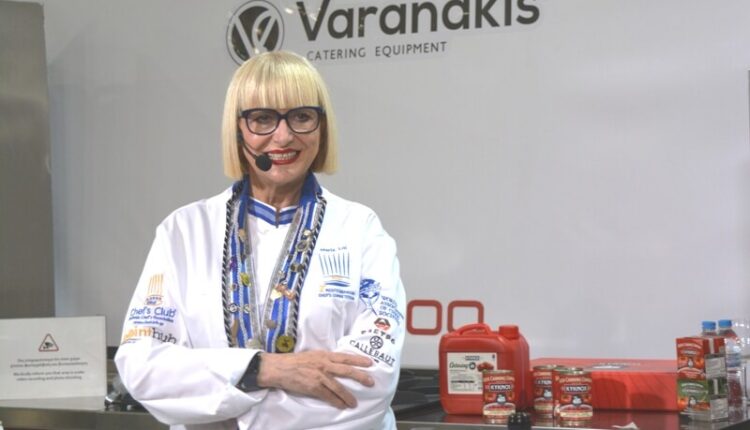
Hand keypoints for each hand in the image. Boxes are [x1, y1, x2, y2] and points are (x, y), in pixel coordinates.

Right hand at [256, 350, 373, 408]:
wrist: (279, 368)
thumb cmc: (295, 361)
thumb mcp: (312, 355)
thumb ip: (325, 359)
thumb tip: (337, 364)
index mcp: (324, 355)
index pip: (345, 357)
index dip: (358, 359)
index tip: (370, 362)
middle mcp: (324, 364)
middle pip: (346, 370)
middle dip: (360, 376)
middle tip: (371, 382)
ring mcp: (319, 376)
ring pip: (338, 386)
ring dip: (348, 395)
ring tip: (354, 403)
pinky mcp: (313, 386)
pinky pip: (328, 396)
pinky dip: (336, 401)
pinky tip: (342, 405)